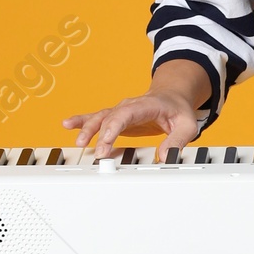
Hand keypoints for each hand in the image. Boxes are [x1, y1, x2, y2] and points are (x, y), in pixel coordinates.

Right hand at [61, 90, 204, 161]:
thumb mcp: (187, 125)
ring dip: (87, 128)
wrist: (172, 96)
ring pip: (100, 117)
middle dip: (99, 135)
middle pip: (110, 118)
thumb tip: (164, 156)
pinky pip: (96, 118)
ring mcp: (120, 111)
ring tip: (77, 142)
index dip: (113, 128)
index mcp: (146, 105)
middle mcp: (129, 106)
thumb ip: (177, 140)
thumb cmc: (178, 110)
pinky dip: (81, 121)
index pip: (126, 115)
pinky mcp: (116, 118)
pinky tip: (67, 125)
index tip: (105, 144)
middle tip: (95, 152)